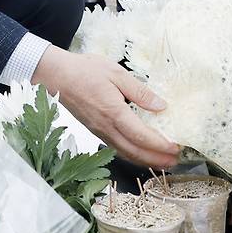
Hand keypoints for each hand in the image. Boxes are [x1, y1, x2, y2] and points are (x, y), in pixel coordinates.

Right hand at [32, 46, 180, 167]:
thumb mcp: (117, 73)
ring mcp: (99, 131)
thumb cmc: (85, 71)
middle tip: (175, 160)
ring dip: (145, 160)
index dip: (159, 144)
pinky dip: (131, 155)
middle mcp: (105, 127)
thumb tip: (161, 106)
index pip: (140, 136)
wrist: (56, 75)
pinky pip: (116, 148)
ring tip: (162, 161)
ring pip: (125, 153)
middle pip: (134, 151)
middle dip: (156, 159)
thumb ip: (140, 92)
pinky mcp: (94, 131)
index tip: (175, 147)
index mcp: (113, 112)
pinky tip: (139, 152)